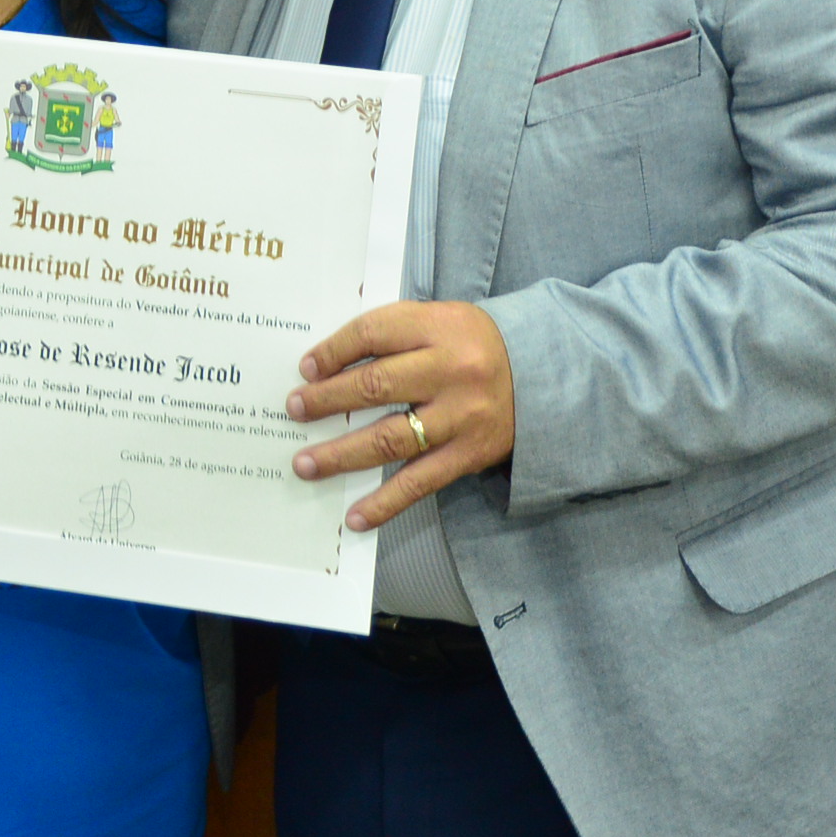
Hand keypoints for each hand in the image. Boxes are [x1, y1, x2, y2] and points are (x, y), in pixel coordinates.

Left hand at [286, 301, 516, 531]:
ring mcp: (460, 417)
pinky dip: (385, 503)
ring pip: (389, 439)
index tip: (305, 368)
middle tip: (293, 410)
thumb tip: (326, 365)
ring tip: (305, 464)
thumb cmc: (473, 345)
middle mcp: (450, 371)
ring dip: (341, 454)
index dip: (333, 351)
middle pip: (375, 386)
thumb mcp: (439, 320)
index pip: (374, 333)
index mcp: (439, 328)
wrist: (542, 375)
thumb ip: (392, 334)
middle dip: (327, 400)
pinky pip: (419, 482)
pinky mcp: (468, 455)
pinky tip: (354, 516)